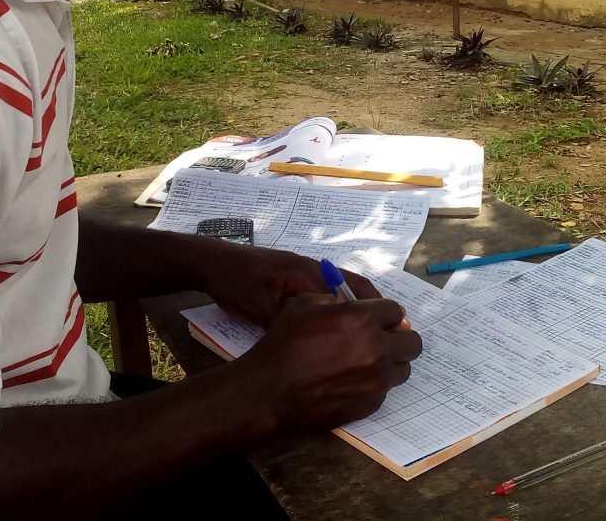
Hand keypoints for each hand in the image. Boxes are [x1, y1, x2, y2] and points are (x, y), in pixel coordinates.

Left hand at [198, 242, 377, 325]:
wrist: (212, 263)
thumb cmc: (233, 282)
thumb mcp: (256, 307)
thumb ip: (283, 322)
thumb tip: (312, 342)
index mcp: (304, 273)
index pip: (348, 289)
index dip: (372, 308)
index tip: (389, 326)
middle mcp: (310, 270)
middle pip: (352, 286)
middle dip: (374, 307)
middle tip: (393, 330)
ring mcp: (303, 273)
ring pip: (341, 289)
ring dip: (360, 307)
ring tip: (375, 331)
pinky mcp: (294, 280)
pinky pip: (326, 292)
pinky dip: (341, 306)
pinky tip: (343, 327)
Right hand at [236, 293, 422, 431]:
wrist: (270, 390)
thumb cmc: (283, 344)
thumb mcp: (306, 304)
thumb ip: (337, 301)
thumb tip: (356, 307)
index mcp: (362, 319)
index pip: (396, 311)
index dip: (385, 314)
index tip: (378, 319)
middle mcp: (376, 349)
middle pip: (412, 342)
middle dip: (398, 338)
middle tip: (381, 340)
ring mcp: (376, 380)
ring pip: (403, 368)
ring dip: (390, 362)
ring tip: (366, 362)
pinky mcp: (370, 404)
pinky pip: (385, 390)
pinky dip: (374, 384)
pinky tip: (351, 381)